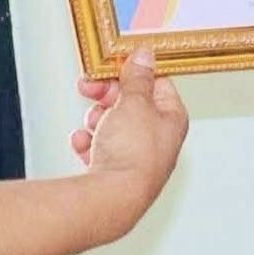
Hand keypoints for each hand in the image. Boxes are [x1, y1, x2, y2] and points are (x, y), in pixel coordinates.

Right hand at [70, 49, 187, 224]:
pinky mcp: (116, 174)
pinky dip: (88, 144)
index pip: (156, 84)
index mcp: (171, 118)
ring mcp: (137, 159)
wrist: (112, 199)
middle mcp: (158, 140)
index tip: (113, 66)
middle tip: (88, 88)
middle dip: (106, 96)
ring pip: (112, 126)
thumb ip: (137, 77)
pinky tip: (82, 144)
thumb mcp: (134, 101)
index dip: (133, 73)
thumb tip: (145, 55)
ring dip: (96, 120)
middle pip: (130, 104)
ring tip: (91, 124)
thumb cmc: (131, 152)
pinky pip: (99, 150)